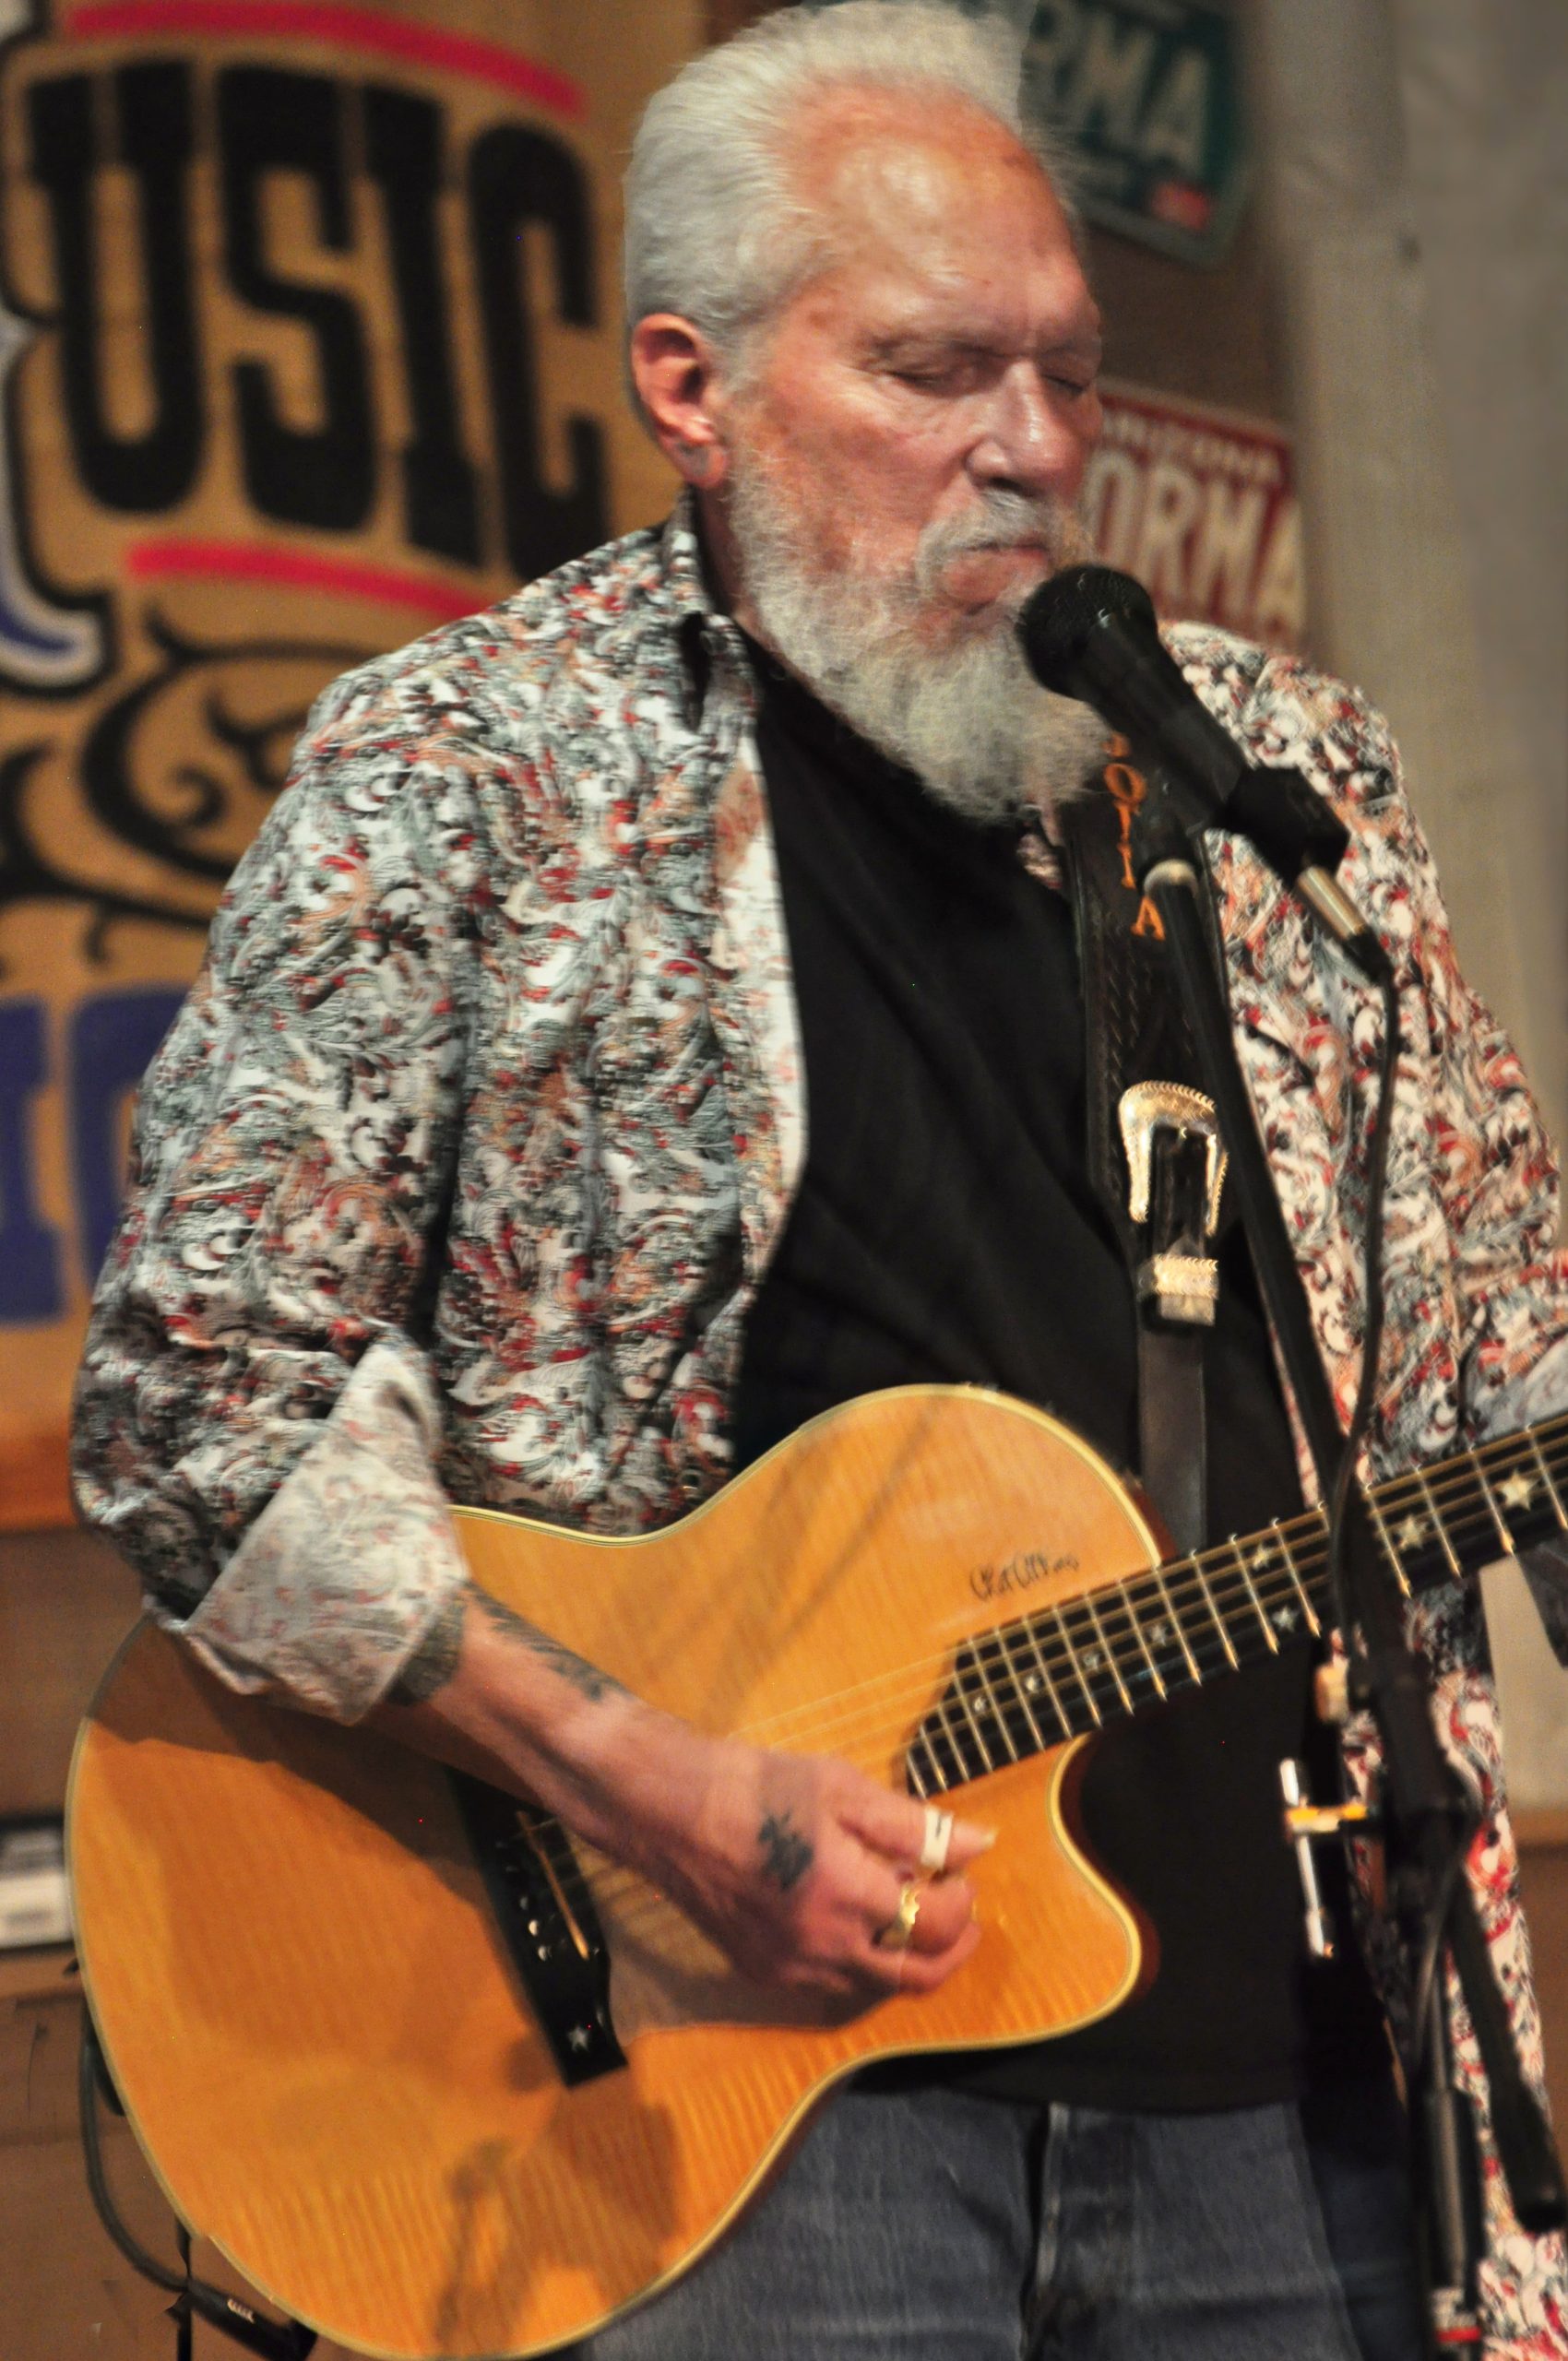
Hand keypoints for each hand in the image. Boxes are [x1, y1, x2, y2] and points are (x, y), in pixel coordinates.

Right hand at [615, 1721, 990, 2000]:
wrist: (668, 1811)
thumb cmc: (757, 1785)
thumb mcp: (841, 1788)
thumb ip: (914, 1825)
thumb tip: (980, 1844)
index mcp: (846, 1892)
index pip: (936, 1925)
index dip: (963, 1902)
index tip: (961, 1872)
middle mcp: (821, 1945)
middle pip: (915, 1977)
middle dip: (952, 1949)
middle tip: (961, 1912)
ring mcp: (789, 1967)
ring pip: (873, 1984)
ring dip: (905, 1955)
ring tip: (907, 1907)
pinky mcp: (763, 1972)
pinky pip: (831, 1980)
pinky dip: (859, 1957)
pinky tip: (854, 1917)